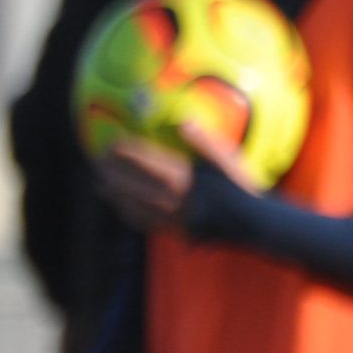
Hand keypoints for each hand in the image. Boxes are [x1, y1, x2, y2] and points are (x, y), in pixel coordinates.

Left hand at [97, 119, 256, 232]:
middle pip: (131, 183)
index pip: (145, 160)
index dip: (125, 151)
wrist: (255, 223)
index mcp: (182, 177)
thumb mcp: (226, 160)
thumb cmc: (242, 187)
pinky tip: (122, 209)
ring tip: (102, 186)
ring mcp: (171, 216)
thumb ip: (203, 141)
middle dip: (111, 172)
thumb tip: (184, 122)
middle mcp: (172, 197)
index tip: (110, 142)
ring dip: (114, 194)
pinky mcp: (175, 230)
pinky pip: (144, 223)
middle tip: (97, 163)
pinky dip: (128, 213)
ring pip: (132, 205)